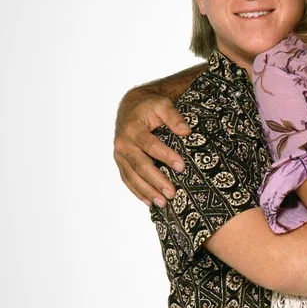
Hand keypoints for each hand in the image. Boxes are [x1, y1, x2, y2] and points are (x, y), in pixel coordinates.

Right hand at [113, 87, 190, 206]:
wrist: (131, 106)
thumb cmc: (149, 105)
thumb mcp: (162, 105)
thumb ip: (174, 117)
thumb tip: (186, 131)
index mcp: (133, 129)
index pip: (150, 146)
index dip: (166, 156)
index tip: (182, 167)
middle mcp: (123, 143)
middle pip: (140, 165)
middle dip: (156, 181)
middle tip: (172, 193)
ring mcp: (120, 154)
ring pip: (132, 176)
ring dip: (147, 191)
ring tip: (163, 203)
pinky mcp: (120, 161)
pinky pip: (127, 179)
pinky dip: (137, 191)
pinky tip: (149, 202)